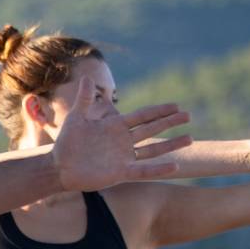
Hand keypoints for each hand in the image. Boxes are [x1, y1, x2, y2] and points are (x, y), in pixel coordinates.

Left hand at [51, 77, 191, 191]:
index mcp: (115, 126)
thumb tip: (84, 76)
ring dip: (171, 144)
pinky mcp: (120, 172)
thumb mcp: (76, 117)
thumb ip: (84, 99)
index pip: (142, 116)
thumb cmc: (67, 143)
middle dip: (170, 122)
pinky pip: (144, 170)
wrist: (59, 166)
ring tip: (190, 138)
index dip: (158, 111)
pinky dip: (159, 169)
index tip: (176, 105)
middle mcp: (123, 141)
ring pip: (153, 149)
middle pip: (152, 129)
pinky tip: (175, 165)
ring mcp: (124, 157)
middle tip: (188, 115)